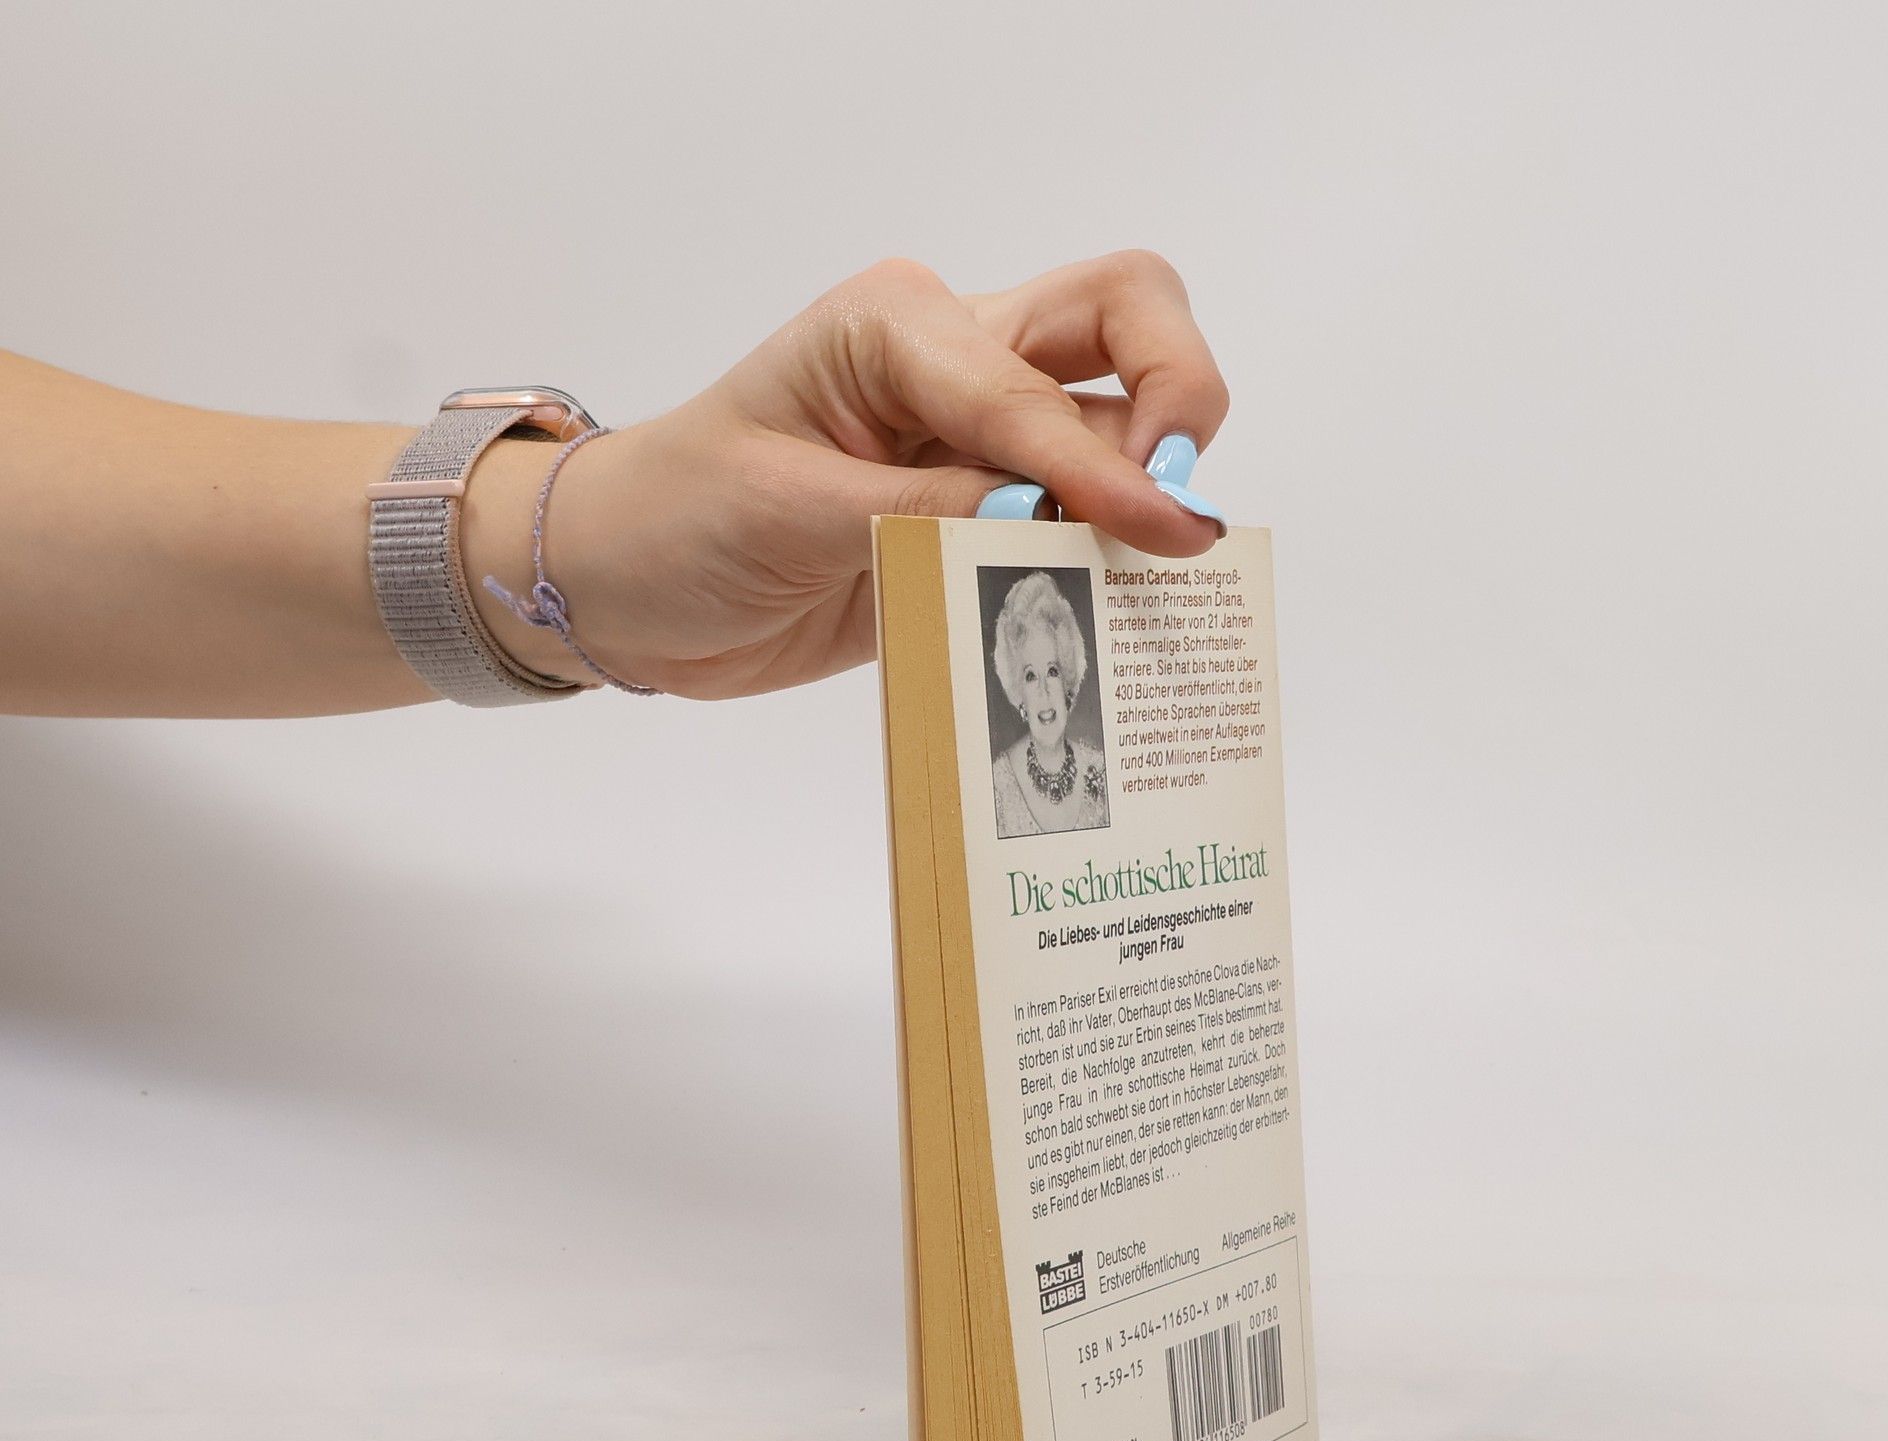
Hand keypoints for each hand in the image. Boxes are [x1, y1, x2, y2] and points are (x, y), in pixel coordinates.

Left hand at [477, 253, 1229, 700]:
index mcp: (897, 326)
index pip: (1032, 383)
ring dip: (1153, 486)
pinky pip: (1083, 510)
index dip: (1101, 461)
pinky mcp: (985, 511)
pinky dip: (1120, 544)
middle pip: (1125, 316)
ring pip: (1119, 416)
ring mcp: (979, 437)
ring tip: (1161, 576)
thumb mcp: (794, 515)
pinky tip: (1131, 597)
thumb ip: (931, 511)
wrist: (627, 589)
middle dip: (1179, 394)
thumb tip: (1060, 516)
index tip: (1159, 530)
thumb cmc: (678, 524)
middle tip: (1177, 506)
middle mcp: (957, 359)